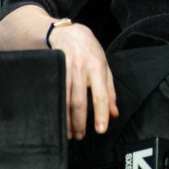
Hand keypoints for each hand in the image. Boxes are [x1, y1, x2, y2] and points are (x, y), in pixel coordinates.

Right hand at [49, 23, 118, 138]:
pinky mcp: (53, 69)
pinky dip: (55, 107)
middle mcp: (82, 69)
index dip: (101, 114)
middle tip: (80, 136)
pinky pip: (54, 92)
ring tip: (68, 132)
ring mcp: (65, 69)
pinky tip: (55, 117)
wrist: (67, 32)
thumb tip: (114, 113)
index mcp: (98, 68)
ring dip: (66, 119)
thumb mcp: (105, 66)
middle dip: (80, 122)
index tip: (100, 130)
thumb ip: (110, 90)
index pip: (101, 95)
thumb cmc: (89, 51)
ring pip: (65, 99)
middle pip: (80, 101)